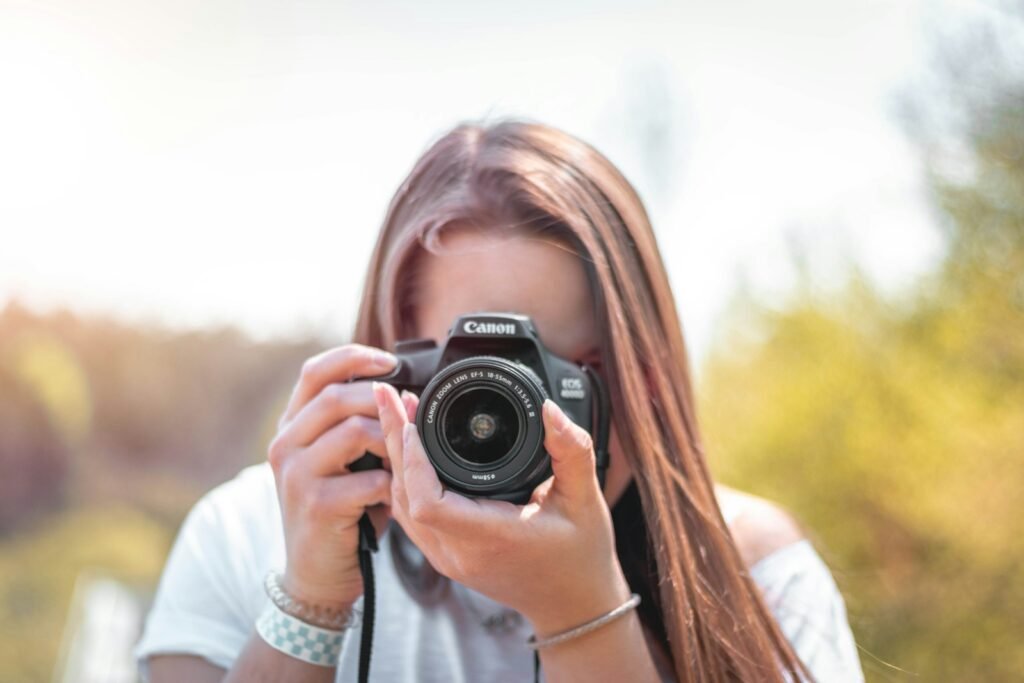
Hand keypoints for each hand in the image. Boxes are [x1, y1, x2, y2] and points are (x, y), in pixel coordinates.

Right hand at [267, 344, 413, 607]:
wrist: (316, 572)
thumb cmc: (340, 510)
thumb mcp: (342, 460)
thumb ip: (357, 424)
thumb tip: (404, 391)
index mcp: (292, 426)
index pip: (315, 371)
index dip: (355, 357)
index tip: (391, 361)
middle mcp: (285, 444)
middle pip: (338, 395)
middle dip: (382, 400)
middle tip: (410, 415)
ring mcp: (297, 474)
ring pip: (355, 431)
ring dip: (392, 441)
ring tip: (404, 457)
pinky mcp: (316, 504)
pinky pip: (369, 478)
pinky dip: (391, 484)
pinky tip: (394, 494)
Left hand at [373, 381, 631, 634]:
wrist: (574, 604)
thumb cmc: (581, 555)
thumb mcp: (585, 498)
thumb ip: (572, 450)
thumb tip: (550, 410)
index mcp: (491, 537)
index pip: (428, 501)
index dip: (412, 459)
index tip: (414, 420)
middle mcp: (460, 553)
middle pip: (404, 495)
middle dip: (393, 440)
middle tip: (389, 396)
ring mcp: (448, 559)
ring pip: (400, 505)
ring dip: (394, 457)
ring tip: (395, 412)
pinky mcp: (446, 557)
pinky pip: (409, 516)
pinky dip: (402, 479)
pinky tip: (406, 450)